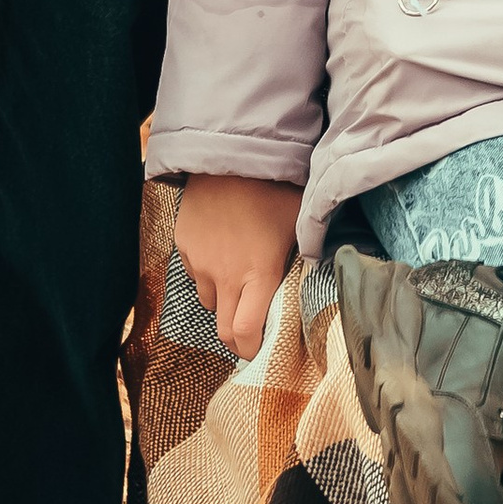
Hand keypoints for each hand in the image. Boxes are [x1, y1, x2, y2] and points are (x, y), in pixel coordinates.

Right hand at [173, 173, 301, 359]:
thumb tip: (320, 278)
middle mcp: (225, 275)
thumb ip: (307, 256)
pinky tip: (222, 249)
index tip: (261, 348)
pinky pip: (194, 272)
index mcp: (258, 274)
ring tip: (238, 275)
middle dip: (236, 336)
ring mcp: (200, 261)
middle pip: (222, 330)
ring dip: (223, 298)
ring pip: (208, 299)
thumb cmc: (276, 189)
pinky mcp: (183, 245)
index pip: (245, 333)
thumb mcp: (300, 224)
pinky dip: (207, 271)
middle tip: (249, 327)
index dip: (251, 348)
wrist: (232, 155)